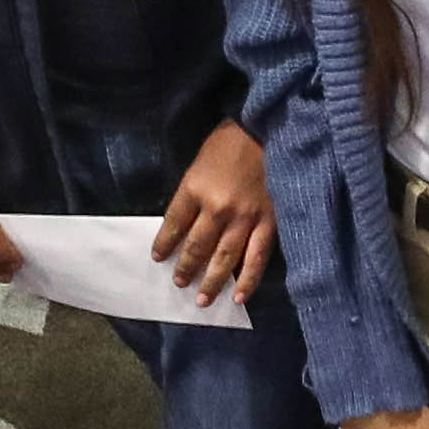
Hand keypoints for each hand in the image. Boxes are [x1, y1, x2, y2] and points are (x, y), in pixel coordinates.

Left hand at [153, 121, 276, 302]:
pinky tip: (239, 297)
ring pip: (225, 259)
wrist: (269, 129)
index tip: (158, 257)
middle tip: (180, 283)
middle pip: (197, 247)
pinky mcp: (269, 223)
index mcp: (195, 188)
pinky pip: (257, 258)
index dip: (164, 244)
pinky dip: (248, 280)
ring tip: (202, 299)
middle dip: (186, 268)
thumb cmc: (230, 143)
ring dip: (211, 282)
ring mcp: (245, 218)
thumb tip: (185, 225)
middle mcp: (217, 208)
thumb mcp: (200, 163)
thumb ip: (193, 193)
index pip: (173, 225)